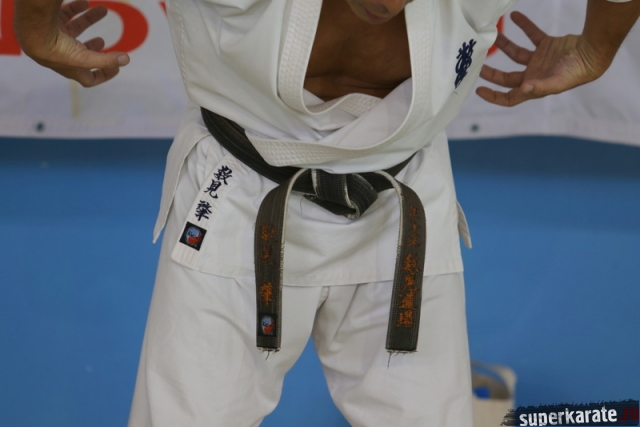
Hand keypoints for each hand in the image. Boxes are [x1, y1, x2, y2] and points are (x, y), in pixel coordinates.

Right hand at [17, 0, 128, 86]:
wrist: (32, 32)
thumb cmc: (57, 50)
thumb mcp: (86, 58)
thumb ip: (107, 60)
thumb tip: (126, 60)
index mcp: (72, 67)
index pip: (89, 79)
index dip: (104, 75)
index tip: (116, 67)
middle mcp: (63, 54)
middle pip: (82, 53)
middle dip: (94, 47)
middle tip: (102, 41)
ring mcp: (56, 37)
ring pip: (75, 28)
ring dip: (89, 19)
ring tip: (103, 10)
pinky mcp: (50, 22)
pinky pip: (65, 14)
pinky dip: (76, 8)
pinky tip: (86, 2)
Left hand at [476, 12, 611, 106]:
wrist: (594, 53)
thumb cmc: (576, 72)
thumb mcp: (557, 82)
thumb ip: (539, 87)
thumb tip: (523, 89)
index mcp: (533, 87)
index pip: (509, 97)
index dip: (494, 96)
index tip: (479, 90)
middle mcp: (534, 75)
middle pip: (507, 77)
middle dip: (492, 73)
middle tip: (479, 65)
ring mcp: (540, 60)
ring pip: (516, 53)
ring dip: (505, 44)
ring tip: (494, 35)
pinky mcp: (547, 45)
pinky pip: (531, 35)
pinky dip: (524, 26)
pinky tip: (515, 16)